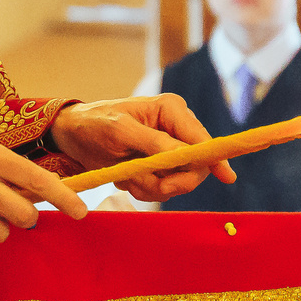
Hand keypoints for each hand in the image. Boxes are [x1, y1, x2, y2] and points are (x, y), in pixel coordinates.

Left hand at [48, 96, 236, 202]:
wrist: (73, 137)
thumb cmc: (95, 124)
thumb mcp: (121, 130)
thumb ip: (154, 142)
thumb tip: (185, 155)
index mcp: (171, 111)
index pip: (201, 139)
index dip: (215, 159)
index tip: (227, 176)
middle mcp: (175, 130)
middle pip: (195, 167)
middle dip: (172, 181)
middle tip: (152, 186)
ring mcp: (168, 151)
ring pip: (178, 182)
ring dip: (151, 186)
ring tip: (127, 176)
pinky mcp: (157, 167)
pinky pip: (163, 189)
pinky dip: (144, 190)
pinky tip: (126, 178)